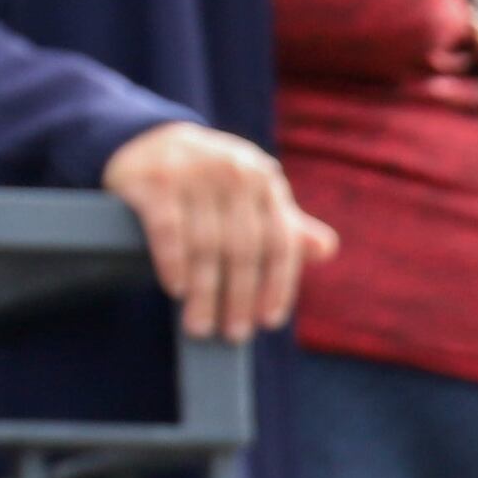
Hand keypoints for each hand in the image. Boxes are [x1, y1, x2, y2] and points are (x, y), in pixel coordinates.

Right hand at [103, 120, 340, 342]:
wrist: (149, 141)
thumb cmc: (210, 182)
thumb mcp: (250, 197)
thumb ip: (284, 225)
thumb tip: (328, 250)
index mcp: (264, 180)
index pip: (280, 241)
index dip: (278, 285)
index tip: (269, 322)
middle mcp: (234, 172)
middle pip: (243, 249)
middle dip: (239, 298)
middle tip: (233, 335)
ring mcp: (193, 173)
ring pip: (205, 246)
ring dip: (204, 293)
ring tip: (200, 327)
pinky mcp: (156, 181)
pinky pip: (168, 231)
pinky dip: (173, 264)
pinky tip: (176, 290)